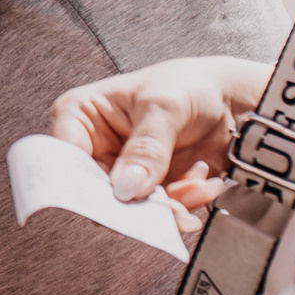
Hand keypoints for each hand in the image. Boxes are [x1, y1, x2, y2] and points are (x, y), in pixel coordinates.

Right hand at [48, 56, 269, 228]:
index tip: (116, 198)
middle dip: (136, 203)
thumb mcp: (163, 107)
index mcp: (80, 116)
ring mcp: (122, 171)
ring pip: (130, 208)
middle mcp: (95, 147)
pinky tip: (202, 184)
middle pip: (97, 191)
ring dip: (167, 206)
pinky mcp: (149, 187)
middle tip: (168, 206)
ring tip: (196, 188)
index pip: (65, 157)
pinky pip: (158, 211)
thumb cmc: (186, 84)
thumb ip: (146, 147)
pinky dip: (184, 204)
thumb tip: (127, 188)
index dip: (83, 182)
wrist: (229, 98)